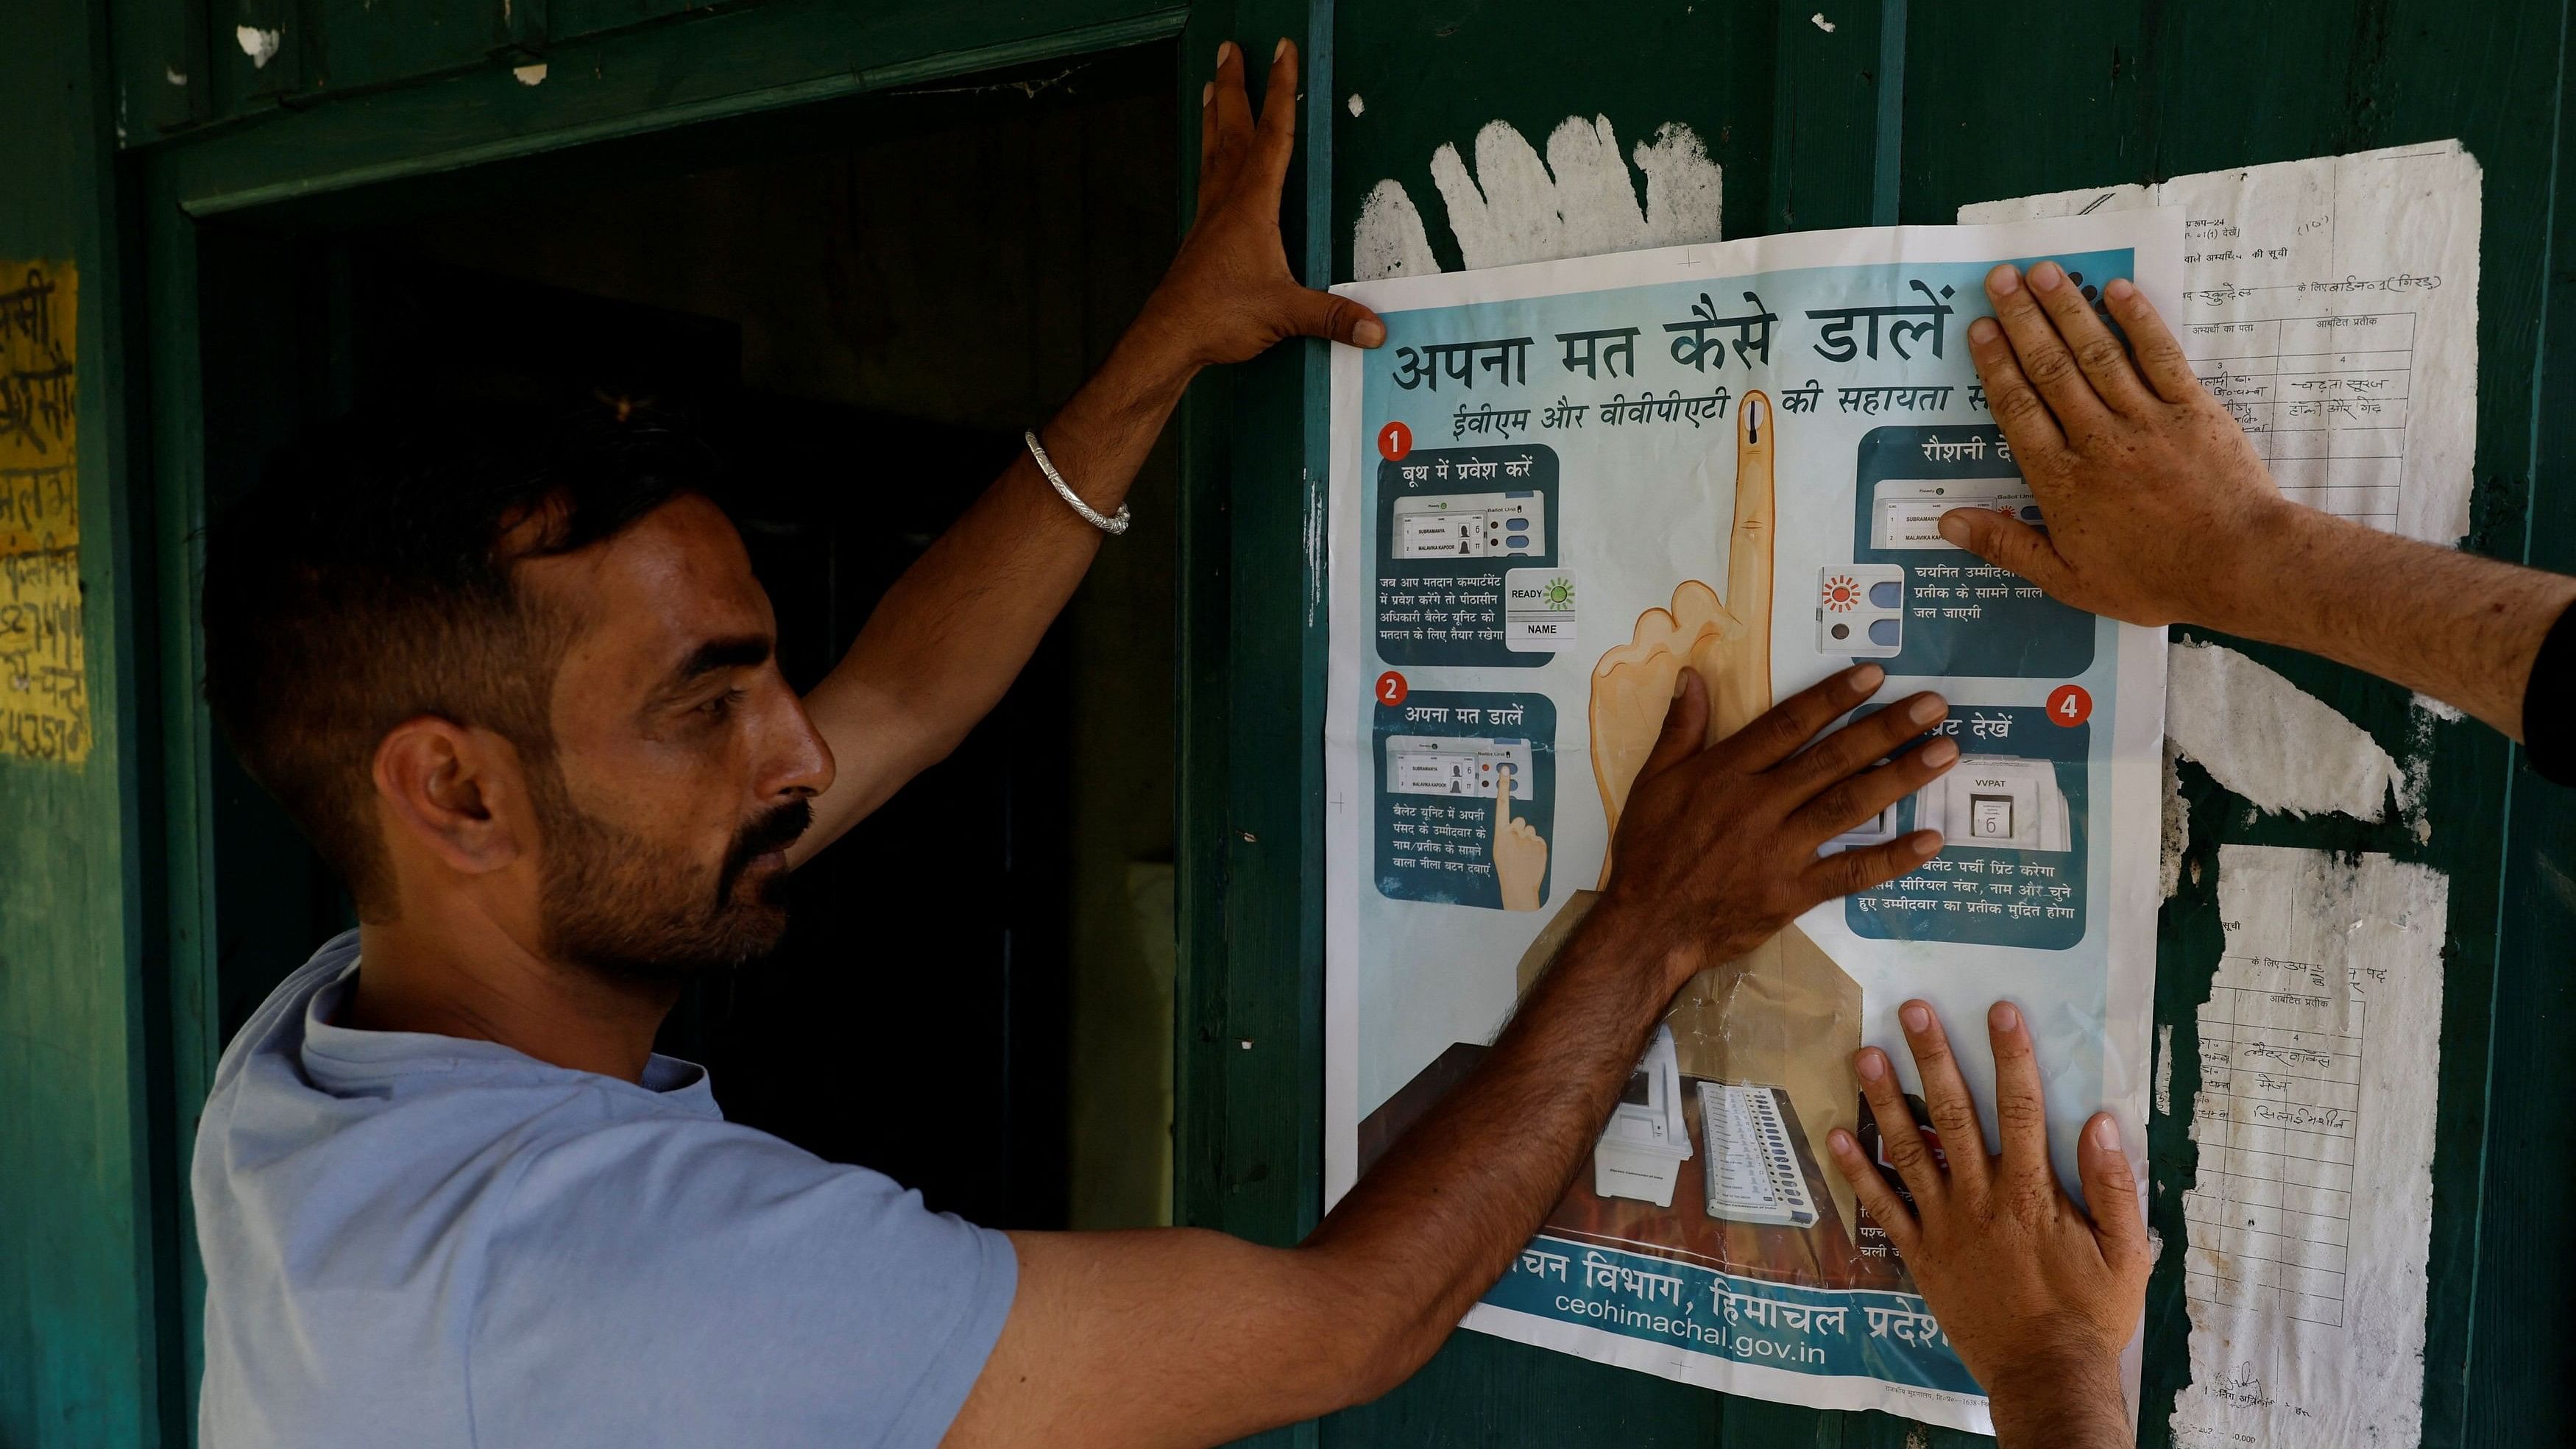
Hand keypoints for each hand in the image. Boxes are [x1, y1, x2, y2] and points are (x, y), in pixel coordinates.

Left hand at [1131, 40, 1384, 370]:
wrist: (1169, 337)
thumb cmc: (1219, 316)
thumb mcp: (1284, 313)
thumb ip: (1331, 316)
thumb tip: (1374, 329)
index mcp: (1252, 204)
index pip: (1273, 134)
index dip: (1281, 90)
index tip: (1283, 51)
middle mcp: (1227, 200)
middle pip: (1232, 128)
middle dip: (1234, 86)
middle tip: (1229, 48)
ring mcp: (1210, 215)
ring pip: (1213, 149)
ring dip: (1215, 113)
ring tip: (1210, 84)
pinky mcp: (1201, 235)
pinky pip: (1207, 177)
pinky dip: (1209, 153)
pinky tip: (1211, 158)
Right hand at [1491, 773, 1546, 911]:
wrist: (1519, 886)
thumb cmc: (1507, 868)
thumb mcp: (1498, 849)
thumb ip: (1505, 834)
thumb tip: (1515, 827)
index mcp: (1500, 832)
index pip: (1501, 805)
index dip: (1503, 786)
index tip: (1505, 770)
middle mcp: (1514, 832)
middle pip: (1521, 820)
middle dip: (1520, 830)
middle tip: (1517, 847)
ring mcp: (1528, 837)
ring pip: (1531, 830)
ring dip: (1529, 840)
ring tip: (1524, 855)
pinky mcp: (1541, 844)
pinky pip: (1539, 839)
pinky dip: (1536, 848)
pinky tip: (1531, 858)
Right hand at [1593, 665, 1955, 990]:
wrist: (1647, 927)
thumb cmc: (1647, 852)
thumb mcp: (1651, 782)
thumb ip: (1679, 729)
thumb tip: (1693, 676)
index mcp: (1725, 773)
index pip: (1788, 725)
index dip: (1833, 697)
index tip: (1874, 675)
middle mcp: (1759, 805)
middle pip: (1832, 759)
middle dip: (1887, 728)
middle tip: (1934, 706)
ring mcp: (1780, 850)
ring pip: (1849, 806)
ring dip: (1901, 777)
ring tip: (1944, 753)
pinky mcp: (1792, 893)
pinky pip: (1850, 873)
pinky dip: (1892, 858)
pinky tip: (1931, 840)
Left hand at [1827, 1000, 2148, 1448]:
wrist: (2046, 1374)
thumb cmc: (2091, 1313)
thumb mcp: (2127, 1252)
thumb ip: (2113, 1186)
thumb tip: (2100, 1122)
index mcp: (2032, 1192)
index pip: (2023, 1109)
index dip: (2012, 1057)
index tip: (2000, 1011)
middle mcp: (1982, 1198)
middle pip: (1955, 1114)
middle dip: (1935, 1057)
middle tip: (1912, 1010)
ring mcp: (1945, 1225)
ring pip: (1910, 1150)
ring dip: (1886, 1100)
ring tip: (1863, 1054)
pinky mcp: (1922, 1255)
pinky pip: (1884, 1208)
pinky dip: (1858, 1172)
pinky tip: (1836, 1136)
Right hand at [1945, 261, 2312, 630]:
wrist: (2239, 566)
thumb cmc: (2153, 579)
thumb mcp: (2069, 579)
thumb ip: (2008, 546)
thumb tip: (1948, 523)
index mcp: (2061, 481)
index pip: (2019, 411)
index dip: (1996, 365)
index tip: (1980, 328)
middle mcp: (2096, 439)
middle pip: (2051, 369)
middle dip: (2023, 320)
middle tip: (2001, 278)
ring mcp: (2146, 418)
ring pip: (2097, 353)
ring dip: (2068, 308)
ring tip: (2044, 271)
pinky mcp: (2192, 407)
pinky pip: (2160, 355)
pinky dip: (2139, 320)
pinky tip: (2118, 290)